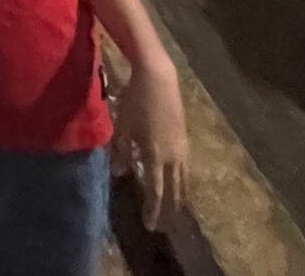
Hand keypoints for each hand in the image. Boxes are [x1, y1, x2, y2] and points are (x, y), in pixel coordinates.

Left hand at [112, 59, 189, 231]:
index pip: (155, 191)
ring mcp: (181, 147)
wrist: (159, 78)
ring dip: (179, 198)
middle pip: (174, 190)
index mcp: (155, 155)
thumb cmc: (136, 101)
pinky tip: (179, 184)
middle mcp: (172, 156)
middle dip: (169, 209)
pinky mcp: (185, 138)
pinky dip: (182, 181)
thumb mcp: (123, 126)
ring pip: (183, 180)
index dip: (153, 210)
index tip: (151, 225)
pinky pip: (185, 167)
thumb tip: (119, 174)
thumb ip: (121, 151)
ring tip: (176, 211)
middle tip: (165, 226)